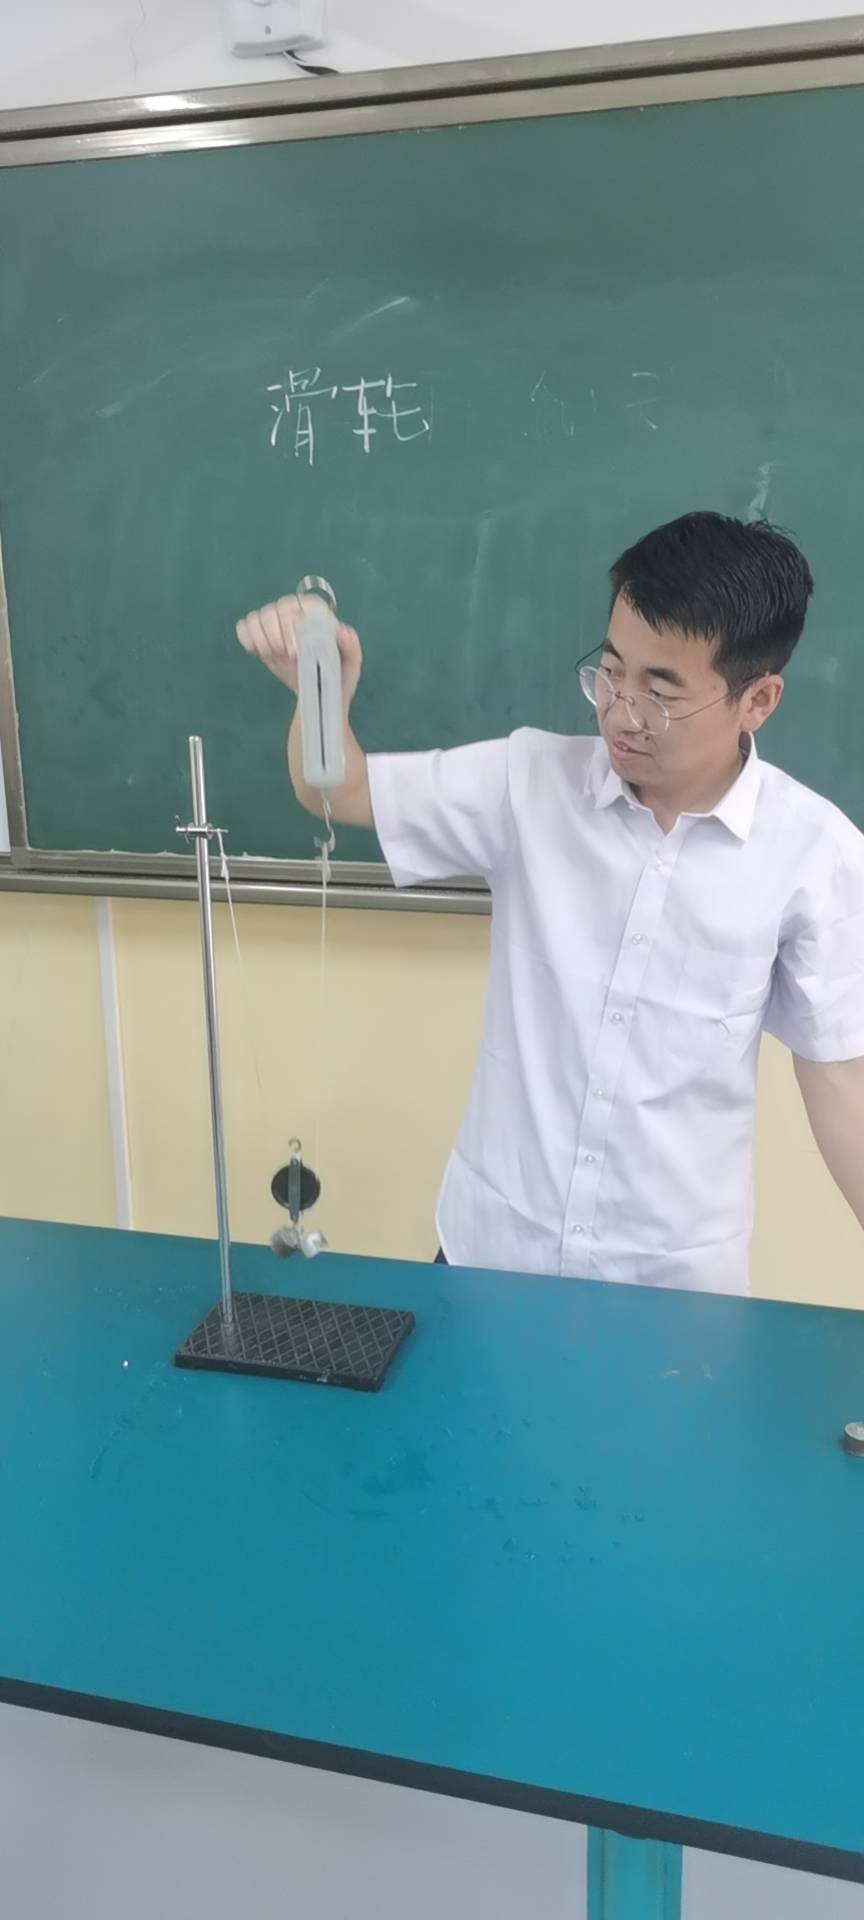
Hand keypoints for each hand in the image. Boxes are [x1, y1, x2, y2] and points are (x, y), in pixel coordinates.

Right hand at [235, 594, 362, 706]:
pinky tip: (256, 652)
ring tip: (272, 655)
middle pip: (277, 609)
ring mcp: (276, 623)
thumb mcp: (350, 666)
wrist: (317, 693)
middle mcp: (295, 613)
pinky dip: (247, 637)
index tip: (295, 651)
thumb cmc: (336, 677)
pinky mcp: (261, 635)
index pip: (303, 605)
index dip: (295, 624)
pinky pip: (245, 626)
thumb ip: (352, 648)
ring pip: (259, 616)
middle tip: (285, 656)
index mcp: (318, 614)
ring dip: (262, 637)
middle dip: (277, 634)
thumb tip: (342, 632)